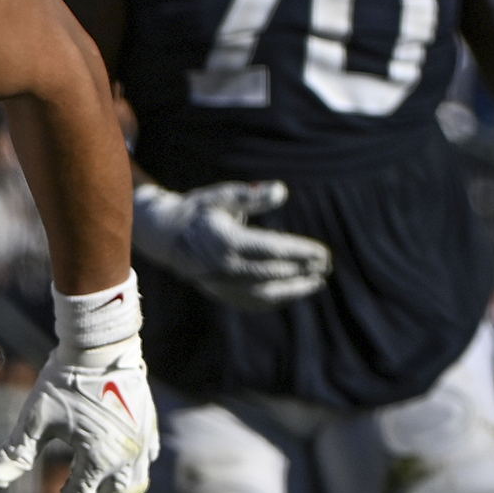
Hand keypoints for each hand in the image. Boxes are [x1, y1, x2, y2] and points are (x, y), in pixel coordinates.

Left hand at [0, 283, 156, 492]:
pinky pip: (145, 463)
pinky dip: (132, 476)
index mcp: (96, 459)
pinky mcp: (148, 428)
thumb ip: (16, 452)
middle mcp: (124, 458)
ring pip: (133, 489)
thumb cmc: (63, 380)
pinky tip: (122, 475)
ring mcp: (140, 444)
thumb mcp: (34, 417)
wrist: (100, 345)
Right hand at [132, 180, 332, 309]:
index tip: (322, 252)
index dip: (300, 253)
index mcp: (225, 241)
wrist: (167, 236)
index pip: (272, 250)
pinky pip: (253, 301)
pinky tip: (295, 290)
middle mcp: (224, 266)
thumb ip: (251, 196)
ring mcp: (222, 283)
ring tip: (318, 282)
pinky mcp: (221, 292)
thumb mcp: (221, 196)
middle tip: (326, 264)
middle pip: (273, 272)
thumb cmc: (199, 210)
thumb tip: (281, 191)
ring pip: (265, 293)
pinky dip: (277, 298)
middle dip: (302, 270)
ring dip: (294, 289)